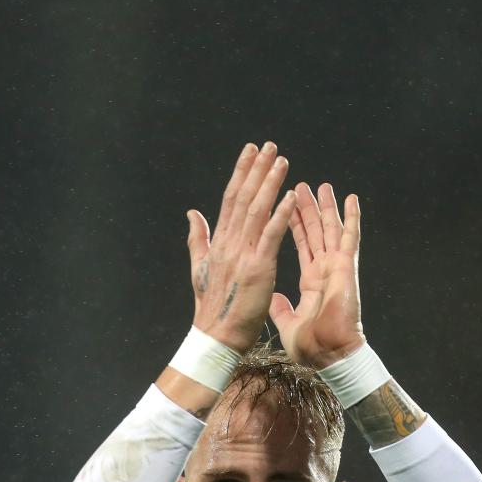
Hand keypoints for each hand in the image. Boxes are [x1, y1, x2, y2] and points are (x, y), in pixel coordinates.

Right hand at [186, 142, 297, 352]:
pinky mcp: (257, 268)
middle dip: (256, 169)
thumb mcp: (199, 268)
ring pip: (257, 211)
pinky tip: (290, 197)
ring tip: (281, 161)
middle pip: (243, 198)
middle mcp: (229, 243)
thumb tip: (192, 212)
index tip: (250, 151)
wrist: (215, 336)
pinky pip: (270, 236)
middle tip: (269, 145)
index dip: (241, 172)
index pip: (230, 198)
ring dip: (270, 184)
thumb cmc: (212, 307)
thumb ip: (197, 238)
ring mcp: (242, 254)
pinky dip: (280, 216)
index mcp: (218, 242)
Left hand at [269, 182, 365, 367]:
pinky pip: (350, 238)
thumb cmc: (312, 346)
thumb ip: (280, 308)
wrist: (329, 355)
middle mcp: (324, 270)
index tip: (286, 206)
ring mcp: (336, 267)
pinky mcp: (346, 268)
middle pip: (315, 232)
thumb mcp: (287, 324)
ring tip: (321, 185)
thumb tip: (272, 297)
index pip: (301, 245)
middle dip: (307, 209)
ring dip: (326, 207)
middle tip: (301, 185)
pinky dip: (351, 218)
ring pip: (331, 229)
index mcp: (311, 281)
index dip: (294, 225)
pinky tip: (351, 199)